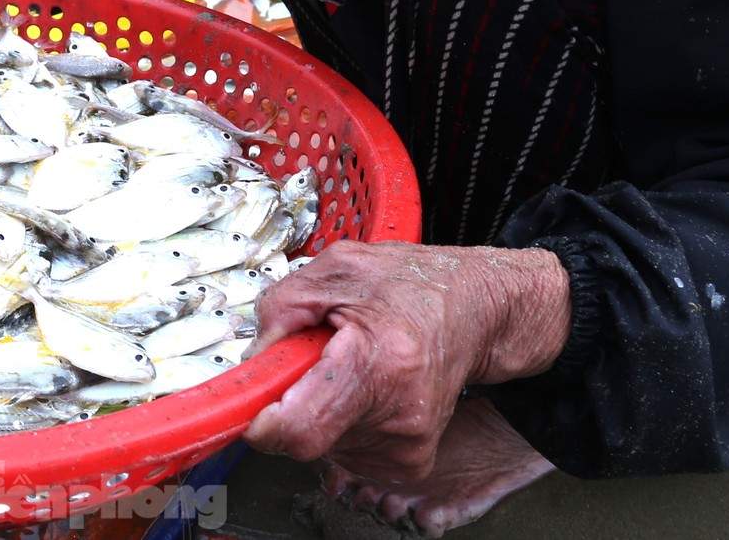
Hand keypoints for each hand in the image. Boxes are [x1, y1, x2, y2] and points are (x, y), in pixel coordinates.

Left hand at [242, 241, 569, 486]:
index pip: (302, 429)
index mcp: (378, 363)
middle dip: (294, 401)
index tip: (252, 406)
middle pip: (306, 439)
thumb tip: (252, 360)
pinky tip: (365, 388)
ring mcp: (409, 445)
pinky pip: (347, 454)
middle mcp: (399, 415)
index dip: (264, 423)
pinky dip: (342, 423)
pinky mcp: (412, 461)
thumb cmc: (413, 285)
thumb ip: (281, 308)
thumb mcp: (338, 268)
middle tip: (315, 360)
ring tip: (350, 367)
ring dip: (320, 410)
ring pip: (324, 448)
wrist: (477, 308)